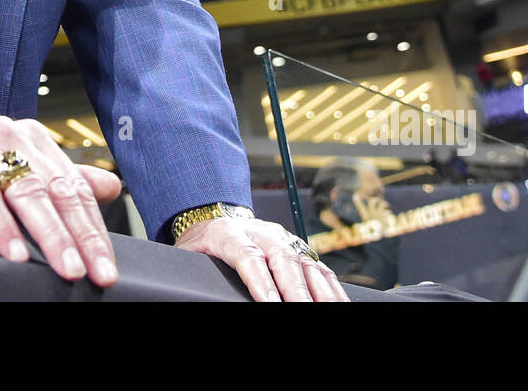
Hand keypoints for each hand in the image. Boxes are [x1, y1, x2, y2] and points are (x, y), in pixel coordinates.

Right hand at [0, 116, 120, 286]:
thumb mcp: (17, 176)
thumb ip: (62, 182)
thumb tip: (112, 188)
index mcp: (35, 140)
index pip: (74, 188)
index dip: (94, 229)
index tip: (106, 265)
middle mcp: (13, 136)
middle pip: (56, 191)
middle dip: (80, 236)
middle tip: (94, 272)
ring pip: (24, 192)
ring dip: (49, 234)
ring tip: (66, 267)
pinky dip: (0, 225)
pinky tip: (15, 252)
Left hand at [175, 216, 348, 301]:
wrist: (213, 216)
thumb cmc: (201, 244)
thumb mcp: (190, 256)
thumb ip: (197, 271)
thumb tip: (198, 291)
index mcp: (228, 233)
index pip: (248, 256)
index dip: (261, 282)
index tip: (271, 304)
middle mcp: (259, 232)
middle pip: (282, 259)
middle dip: (295, 291)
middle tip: (303, 310)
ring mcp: (281, 237)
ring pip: (305, 262)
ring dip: (320, 291)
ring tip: (330, 309)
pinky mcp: (296, 246)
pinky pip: (318, 266)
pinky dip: (330, 286)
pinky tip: (337, 301)